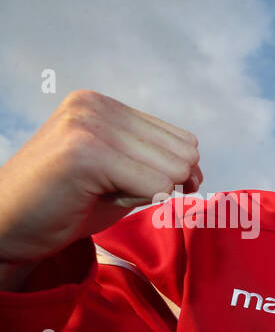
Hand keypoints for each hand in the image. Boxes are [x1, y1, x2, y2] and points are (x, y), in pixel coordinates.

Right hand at [0, 91, 201, 268]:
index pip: (184, 140)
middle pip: (185, 154)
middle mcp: (95, 105)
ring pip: (174, 170)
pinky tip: (95, 198)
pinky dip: (138, 202)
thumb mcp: (121, 175)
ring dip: (147, 194)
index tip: (134, 187)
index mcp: (104, 104)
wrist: (8, 227)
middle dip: (165, 185)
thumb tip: (198, 171)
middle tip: (115, 192)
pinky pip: (156, 187)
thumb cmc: (67, 205)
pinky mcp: (84, 153)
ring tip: (101, 192)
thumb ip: (158, 164)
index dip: (174, 175)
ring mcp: (88, 124)